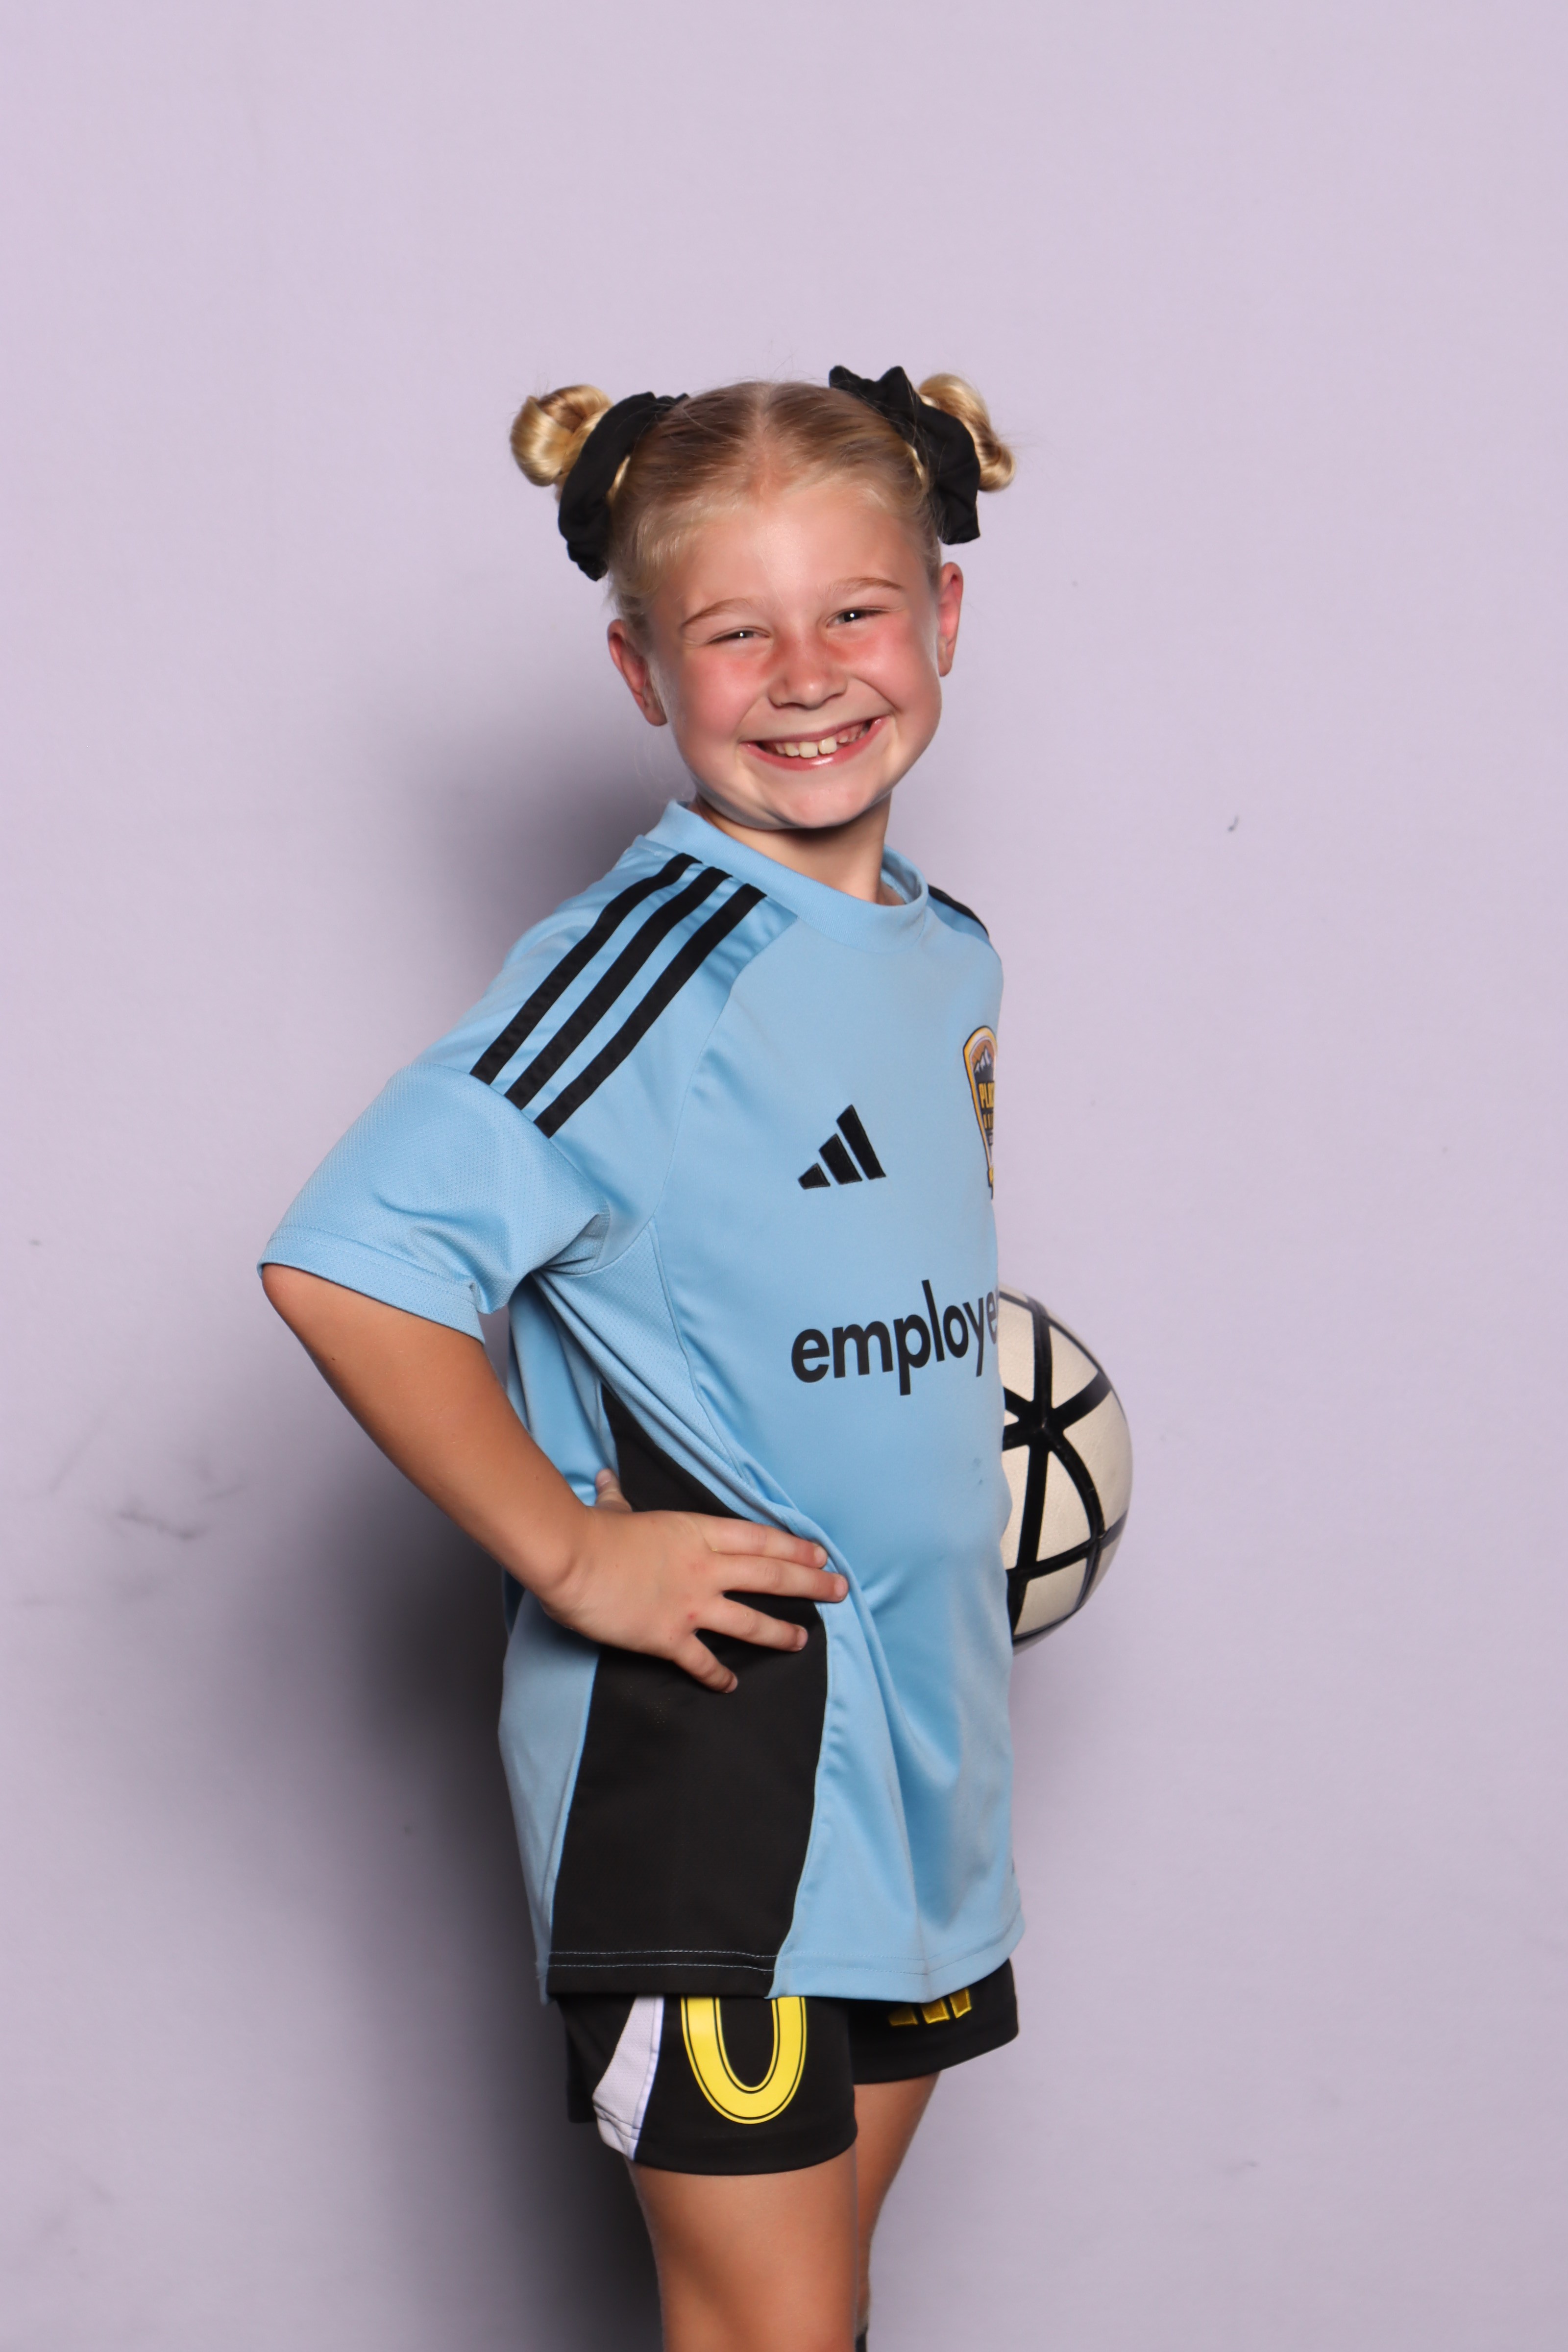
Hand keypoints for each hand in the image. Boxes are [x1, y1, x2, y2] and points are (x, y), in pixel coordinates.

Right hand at [539, 1468, 847, 1692]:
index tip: (820, 1553)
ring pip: (750, 1620)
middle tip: (840, 1590)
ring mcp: (691, 1604)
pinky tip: (731, 1685)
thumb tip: (606, 1478)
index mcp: (696, 1533)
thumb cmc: (592, 1531)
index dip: (794, 1546)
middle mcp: (705, 1569)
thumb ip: (617, 1499)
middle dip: (811, 1583)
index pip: (760, 1539)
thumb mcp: (613, 1510)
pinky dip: (718, 1675)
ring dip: (780, 1632)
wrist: (572, 1559)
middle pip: (771, 1575)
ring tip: (803, 1640)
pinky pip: (703, 1661)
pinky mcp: (670, 1637)